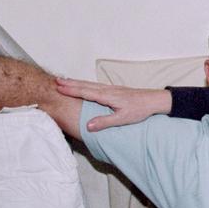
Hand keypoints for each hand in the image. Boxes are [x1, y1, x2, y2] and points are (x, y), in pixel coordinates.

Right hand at [54, 77, 170, 131]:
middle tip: (55, 81)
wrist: (153, 100)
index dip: (72, 90)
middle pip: (85, 85)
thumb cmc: (139, 110)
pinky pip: (95, 86)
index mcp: (107, 96)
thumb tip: (88, 126)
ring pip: (90, 84)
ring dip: (77, 82)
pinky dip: (86, 84)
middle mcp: (107, 90)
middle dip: (70, 84)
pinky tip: (84, 85)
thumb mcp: (122, 119)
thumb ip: (104, 122)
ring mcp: (111, 89)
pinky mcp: (114, 90)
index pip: (85, 92)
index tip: (59, 88)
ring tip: (65, 81)